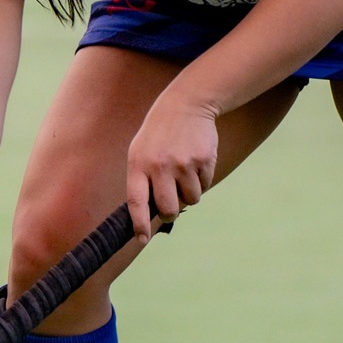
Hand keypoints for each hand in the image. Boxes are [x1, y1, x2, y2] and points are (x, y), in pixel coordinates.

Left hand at [125, 89, 218, 237]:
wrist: (186, 104)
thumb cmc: (159, 135)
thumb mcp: (140, 151)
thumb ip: (143, 181)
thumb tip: (149, 215)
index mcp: (139, 164)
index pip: (136, 202)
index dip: (139, 224)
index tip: (142, 239)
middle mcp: (161, 165)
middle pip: (168, 209)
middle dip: (171, 213)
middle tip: (172, 207)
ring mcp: (184, 163)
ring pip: (191, 199)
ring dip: (189, 194)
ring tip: (184, 173)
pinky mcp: (204, 160)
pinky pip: (205, 186)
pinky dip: (202, 181)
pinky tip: (195, 162)